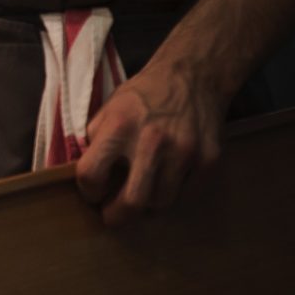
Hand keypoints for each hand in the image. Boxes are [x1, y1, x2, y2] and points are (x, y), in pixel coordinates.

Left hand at [74, 61, 225, 225]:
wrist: (193, 76)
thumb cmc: (144, 94)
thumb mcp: (109, 107)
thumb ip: (96, 138)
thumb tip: (86, 172)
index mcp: (119, 126)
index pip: (91, 174)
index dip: (88, 191)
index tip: (92, 193)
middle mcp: (151, 142)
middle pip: (132, 202)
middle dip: (117, 217)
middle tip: (112, 218)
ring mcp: (184, 153)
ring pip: (161, 203)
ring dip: (148, 204)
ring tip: (142, 193)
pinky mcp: (208, 160)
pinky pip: (187, 193)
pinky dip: (174, 192)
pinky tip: (167, 179)